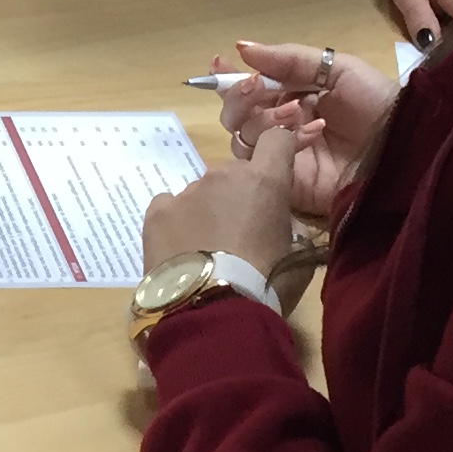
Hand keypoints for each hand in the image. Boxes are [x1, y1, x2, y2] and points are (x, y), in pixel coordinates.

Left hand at [143, 122, 300, 279]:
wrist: (211, 312)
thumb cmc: (264, 285)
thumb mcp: (296, 259)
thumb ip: (291, 229)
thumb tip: (281, 226)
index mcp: (264, 181)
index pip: (276, 139)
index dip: (278, 150)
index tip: (277, 168)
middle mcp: (223, 176)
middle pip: (235, 174)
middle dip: (240, 196)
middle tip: (240, 235)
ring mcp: (186, 192)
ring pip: (202, 193)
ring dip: (207, 213)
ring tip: (207, 252)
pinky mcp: (157, 211)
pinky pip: (170, 207)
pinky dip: (176, 223)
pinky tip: (181, 251)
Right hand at [214, 39, 390, 224]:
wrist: (406, 148)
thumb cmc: (378, 103)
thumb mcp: (338, 68)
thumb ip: (289, 59)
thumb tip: (240, 48)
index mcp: (293, 97)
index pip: (249, 89)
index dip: (230, 78)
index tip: (218, 63)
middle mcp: (283, 126)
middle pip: (235, 116)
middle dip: (241, 98)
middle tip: (257, 88)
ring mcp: (282, 157)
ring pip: (242, 139)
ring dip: (263, 119)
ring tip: (296, 112)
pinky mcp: (287, 185)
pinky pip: (263, 165)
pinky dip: (281, 144)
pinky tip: (309, 135)